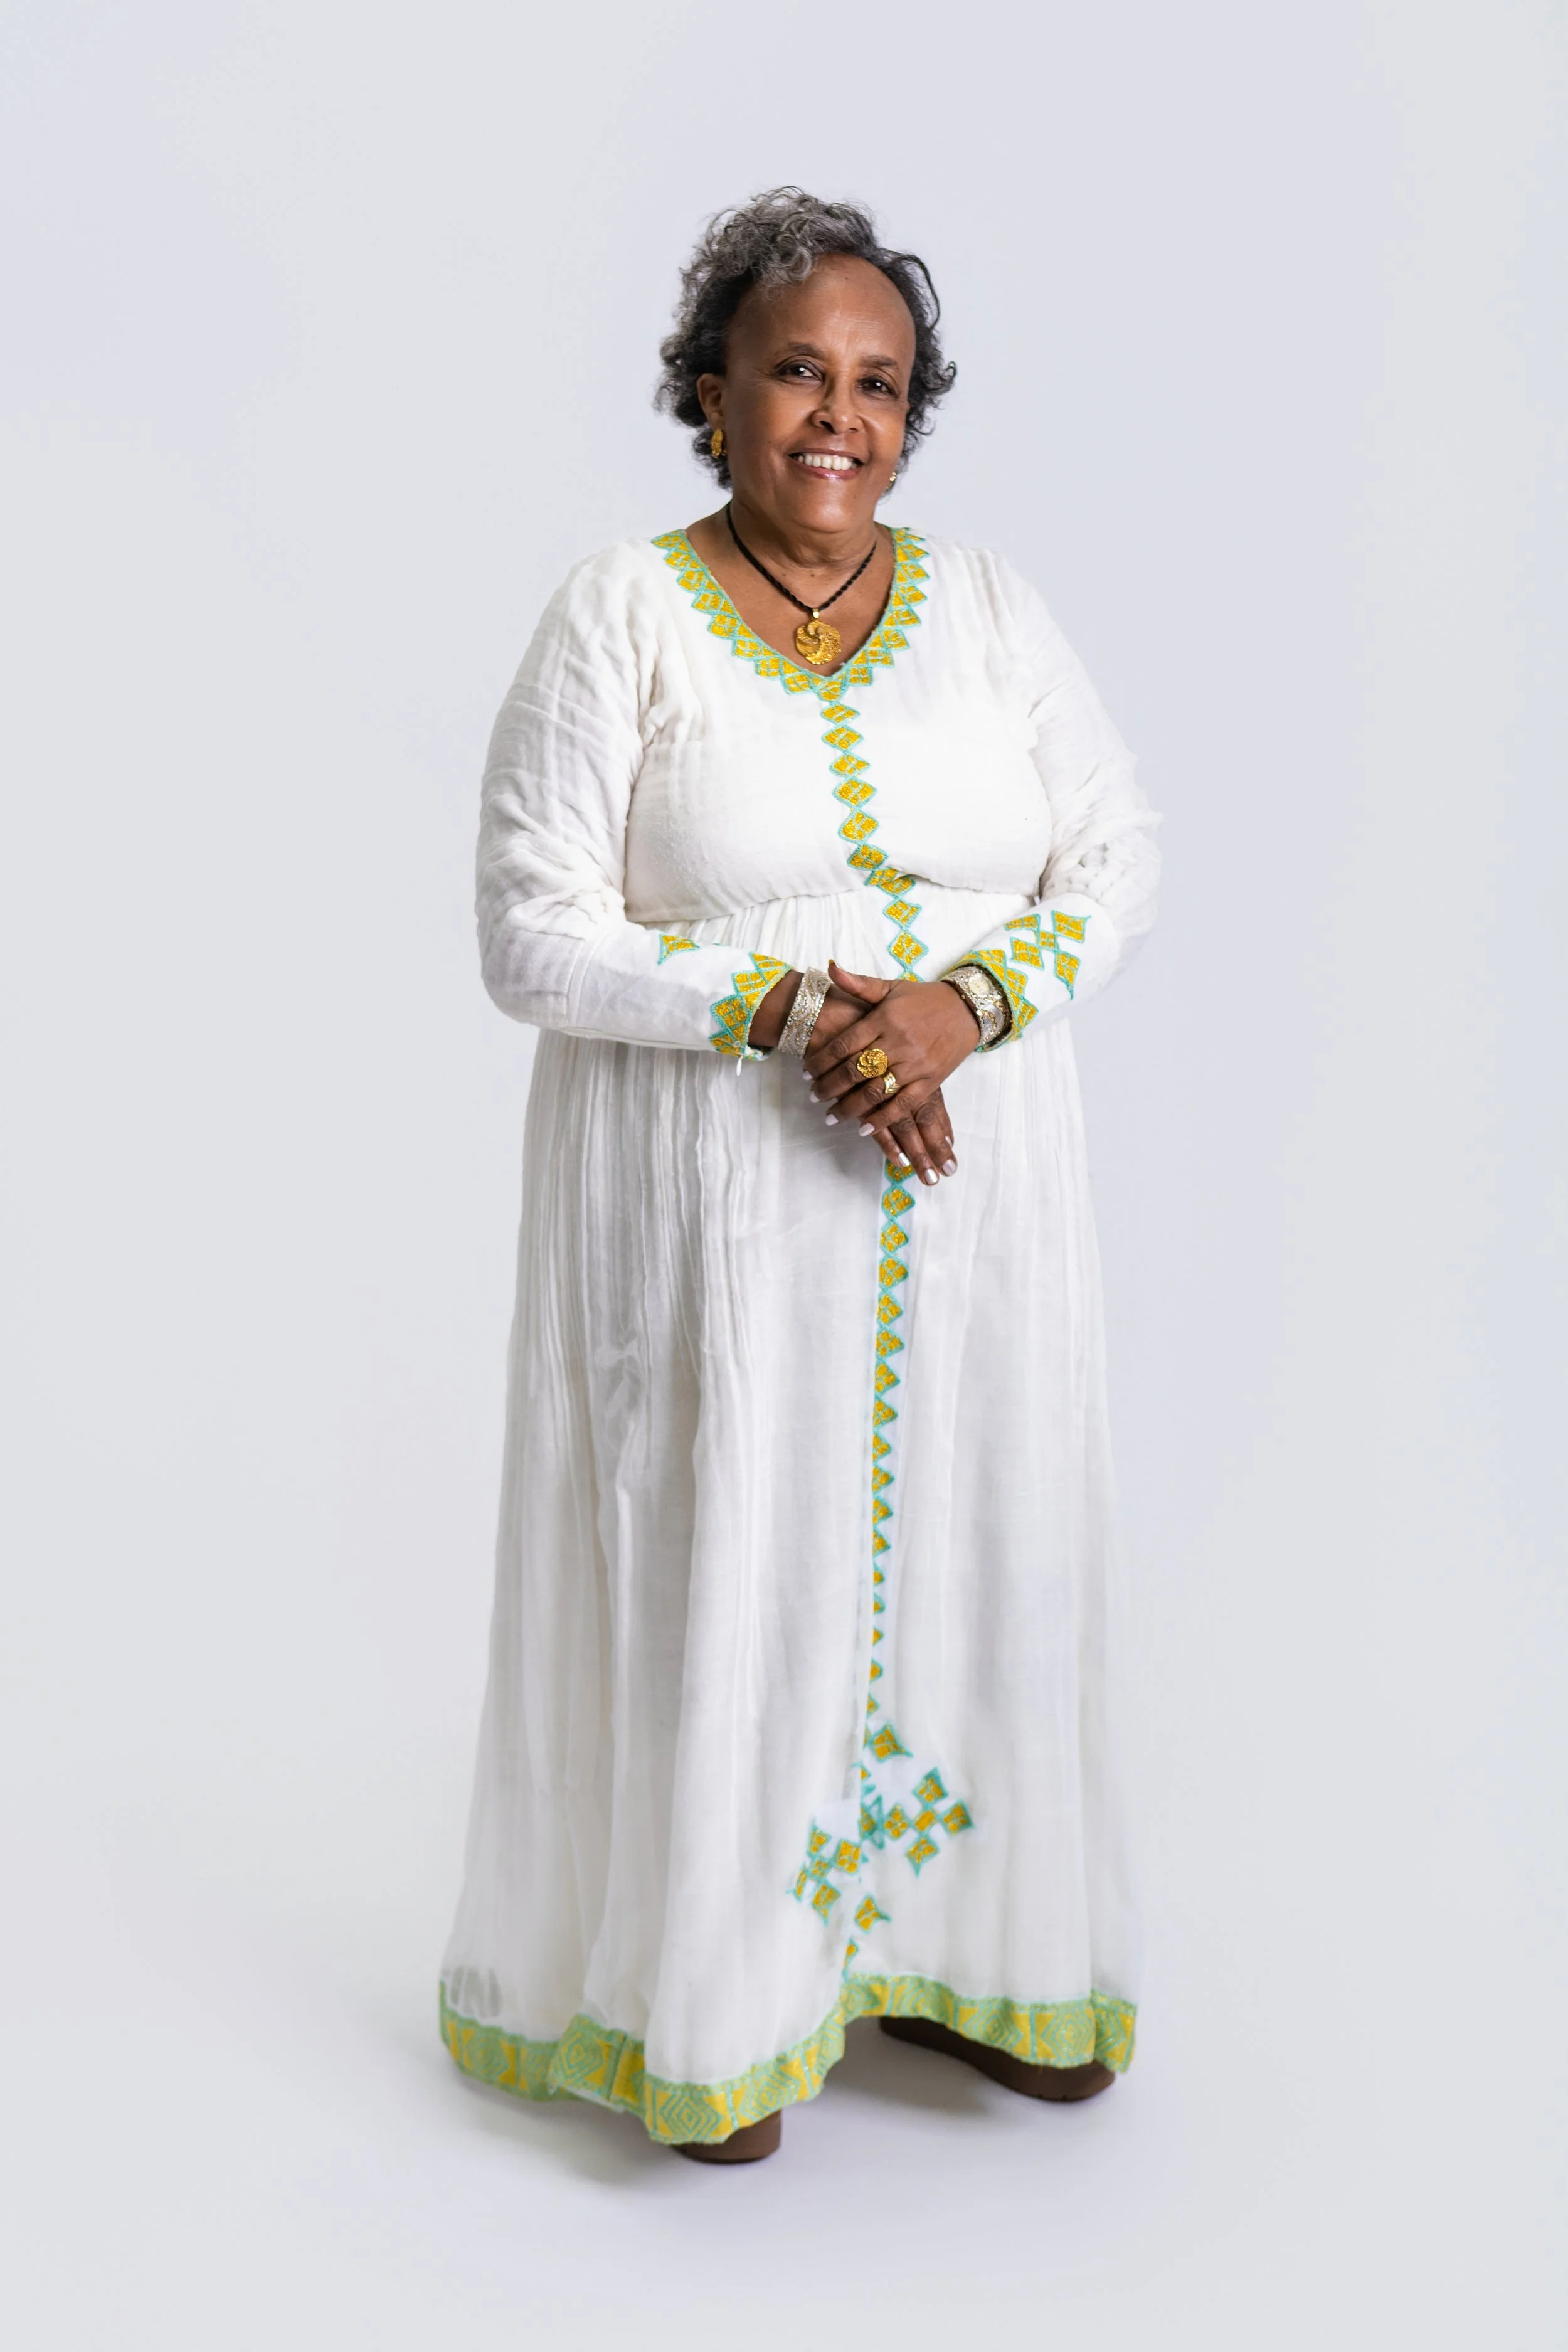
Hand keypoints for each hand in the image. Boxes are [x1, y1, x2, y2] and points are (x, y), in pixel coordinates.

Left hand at [804, 960, 979, 1180]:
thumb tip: (829, 967)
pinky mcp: (931, 1080)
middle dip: (830, 1087)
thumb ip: (858, 984)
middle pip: (855, 1070)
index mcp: (883, 1019)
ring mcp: (915, 1064)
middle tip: (814, 1096)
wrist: (967, 1009)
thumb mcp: (891, 987)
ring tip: (832, 1116)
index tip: (807, 1072)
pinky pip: (903, 1104)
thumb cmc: (924, 998)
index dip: (822, 1061)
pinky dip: (883, 1119)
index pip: (844, 1045)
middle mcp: (897, 1042)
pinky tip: (864, 1128)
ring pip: (876, 1092)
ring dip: (850, 1108)